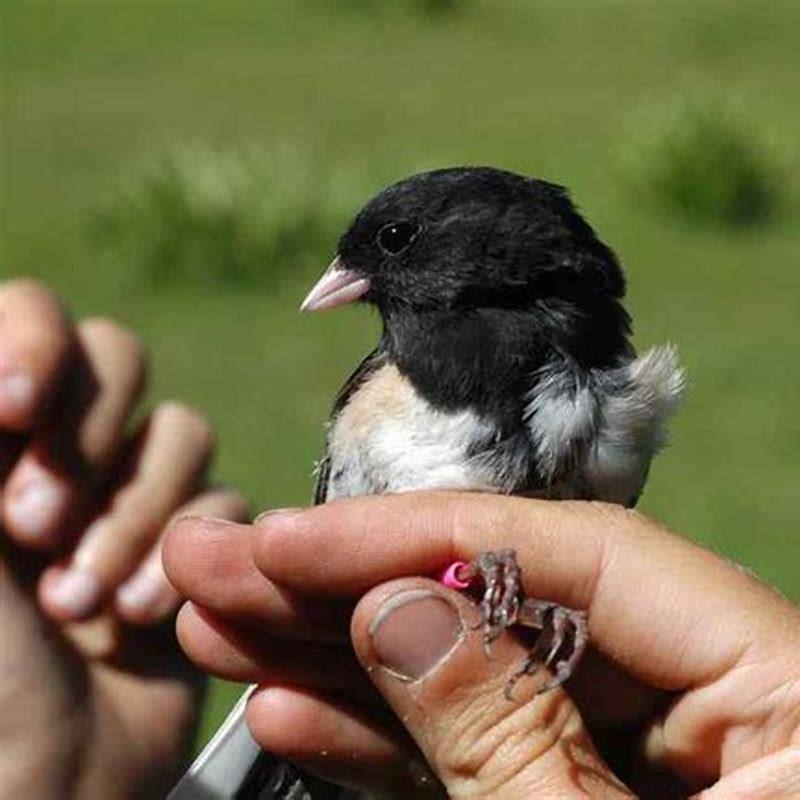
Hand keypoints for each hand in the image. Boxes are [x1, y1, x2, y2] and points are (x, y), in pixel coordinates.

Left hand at [0, 279, 247, 798]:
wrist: (36, 791)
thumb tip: (6, 342)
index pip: (30, 314)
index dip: (35, 340)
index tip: (13, 410)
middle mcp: (63, 447)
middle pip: (118, 356)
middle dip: (88, 440)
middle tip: (31, 525)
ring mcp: (131, 494)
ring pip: (182, 428)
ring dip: (135, 515)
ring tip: (79, 604)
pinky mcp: (191, 543)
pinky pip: (224, 501)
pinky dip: (180, 557)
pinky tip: (138, 622)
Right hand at [166, 493, 799, 797]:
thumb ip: (509, 734)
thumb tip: (397, 602)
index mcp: (784, 685)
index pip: (582, 558)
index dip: (423, 536)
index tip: (289, 539)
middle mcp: (725, 696)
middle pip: (511, 604)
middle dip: (351, 584)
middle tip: (219, 563)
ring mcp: (659, 758)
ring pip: (479, 675)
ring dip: (342, 656)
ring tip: (221, 626)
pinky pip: (484, 754)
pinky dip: (386, 739)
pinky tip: (289, 707)